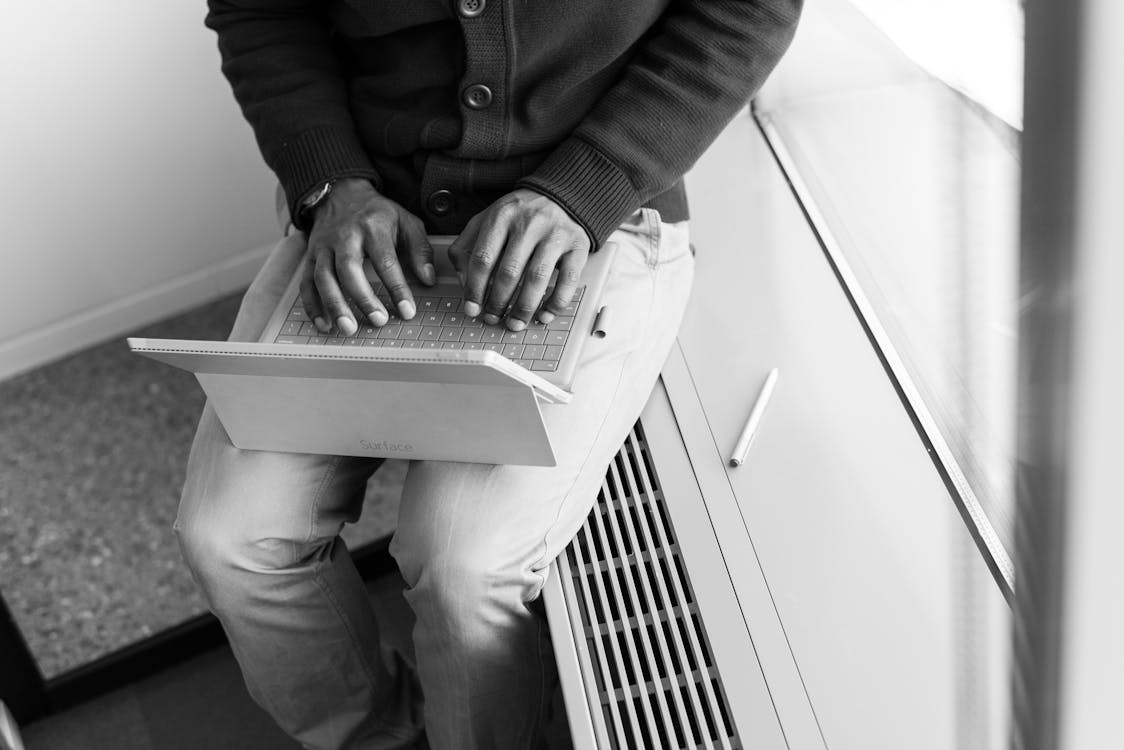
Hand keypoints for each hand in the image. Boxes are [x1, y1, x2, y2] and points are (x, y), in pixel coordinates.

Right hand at [300, 178, 434, 335]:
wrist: (341, 193)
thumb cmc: (377, 213)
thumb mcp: (406, 221)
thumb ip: (419, 249)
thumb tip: (428, 279)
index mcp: (372, 228)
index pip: (385, 261)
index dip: (397, 288)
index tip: (407, 310)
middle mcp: (345, 237)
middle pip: (349, 270)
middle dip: (363, 298)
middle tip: (378, 321)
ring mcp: (324, 247)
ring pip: (323, 277)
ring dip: (334, 305)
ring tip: (348, 328)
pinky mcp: (311, 256)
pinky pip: (306, 282)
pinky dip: (312, 305)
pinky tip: (324, 324)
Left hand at [449, 189, 590, 330]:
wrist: (558, 196)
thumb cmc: (518, 215)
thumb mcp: (486, 221)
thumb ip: (467, 248)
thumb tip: (465, 284)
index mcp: (501, 216)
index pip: (483, 258)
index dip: (475, 288)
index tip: (472, 309)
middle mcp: (529, 223)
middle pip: (509, 271)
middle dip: (498, 302)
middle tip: (493, 318)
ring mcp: (555, 234)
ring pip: (537, 278)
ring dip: (524, 307)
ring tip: (515, 323)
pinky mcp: (577, 245)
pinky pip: (568, 279)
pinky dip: (556, 302)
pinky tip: (545, 314)